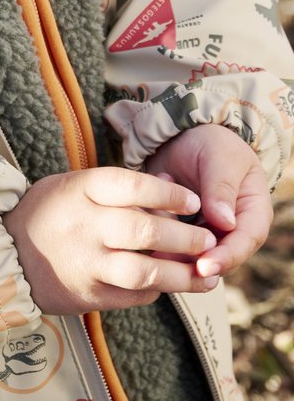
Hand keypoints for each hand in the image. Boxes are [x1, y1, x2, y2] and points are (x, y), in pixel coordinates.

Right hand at [3, 166, 219, 314]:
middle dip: (185, 235)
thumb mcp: (72, 185)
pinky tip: (169, 285)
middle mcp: (84, 225)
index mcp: (80, 190)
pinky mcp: (88, 295)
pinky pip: (133, 295)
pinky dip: (156, 291)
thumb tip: (172, 185)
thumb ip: (118, 187)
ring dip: (182, 274)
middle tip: (208, 239)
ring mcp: (86, 263)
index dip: (168, 192)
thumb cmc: (47, 212)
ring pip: (145, 270)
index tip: (192, 200)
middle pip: (145, 229)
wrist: (4, 254)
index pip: (132, 185)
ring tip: (206, 273)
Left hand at [146, 124, 272, 280]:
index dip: (228, 256)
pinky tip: (146, 218)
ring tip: (154, 241)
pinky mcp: (183, 230)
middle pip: (221, 256)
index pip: (246, 240)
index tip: (205, 265)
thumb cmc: (210, 140)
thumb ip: (221, 187)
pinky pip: (172, 242)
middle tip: (172, 266)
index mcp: (253, 210)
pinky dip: (159, 235)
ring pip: (194, 254)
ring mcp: (208, 231)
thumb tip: (225, 222)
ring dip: (174, 251)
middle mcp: (234, 227)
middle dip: (197, 263)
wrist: (181, 133)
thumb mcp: (219, 156)